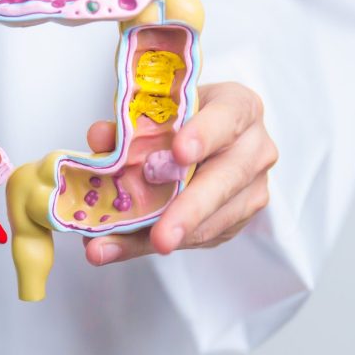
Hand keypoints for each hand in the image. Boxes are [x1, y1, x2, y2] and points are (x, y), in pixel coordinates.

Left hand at [83, 82, 277, 264]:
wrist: (208, 134)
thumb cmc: (183, 116)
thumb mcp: (156, 109)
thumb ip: (128, 123)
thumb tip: (101, 137)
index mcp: (238, 108)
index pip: (227, 117)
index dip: (204, 135)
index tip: (179, 153)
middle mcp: (254, 148)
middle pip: (224, 181)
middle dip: (188, 211)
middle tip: (160, 237)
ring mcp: (252, 187)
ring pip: (212, 219)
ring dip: (161, 237)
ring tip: (114, 247)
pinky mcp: (238, 218)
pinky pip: (200, 237)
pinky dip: (153, 243)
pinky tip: (121, 245)